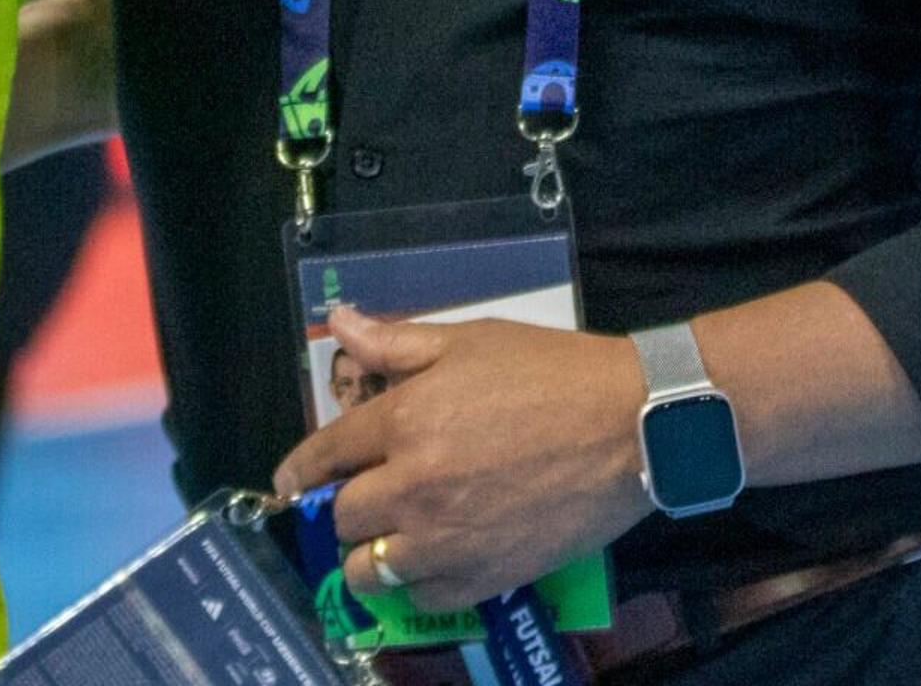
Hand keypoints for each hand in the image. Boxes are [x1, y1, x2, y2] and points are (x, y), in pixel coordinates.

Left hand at [272, 308, 652, 614]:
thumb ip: (396, 342)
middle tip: (369, 496)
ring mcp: (446, 538)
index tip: (291, 483)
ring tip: (390, 541)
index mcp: (406, 419)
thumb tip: (339, 323)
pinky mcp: (483, 576)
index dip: (301, 470)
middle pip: (344, 517)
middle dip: (347, 506)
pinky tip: (433, 561)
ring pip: (372, 568)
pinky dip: (418, 583)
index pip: (326, 454)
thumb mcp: (470, 340)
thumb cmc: (552, 372)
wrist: (629, 427)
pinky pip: (422, 596)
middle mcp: (413, 485)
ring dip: (371, 554)